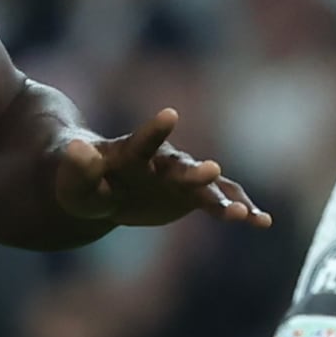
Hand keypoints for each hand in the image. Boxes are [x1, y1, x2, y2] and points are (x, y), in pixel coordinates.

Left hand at [51, 108, 266, 232]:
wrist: (100, 188)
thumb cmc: (79, 184)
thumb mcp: (72, 181)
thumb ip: (79, 168)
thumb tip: (76, 148)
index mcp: (130, 154)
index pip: (141, 142)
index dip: (154, 130)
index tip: (169, 114)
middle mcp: (162, 162)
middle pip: (182, 167)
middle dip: (196, 172)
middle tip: (212, 170)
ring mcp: (181, 178)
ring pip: (208, 187)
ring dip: (225, 199)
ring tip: (246, 214)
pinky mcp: (191, 195)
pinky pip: (221, 202)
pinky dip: (241, 210)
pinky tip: (263, 222)